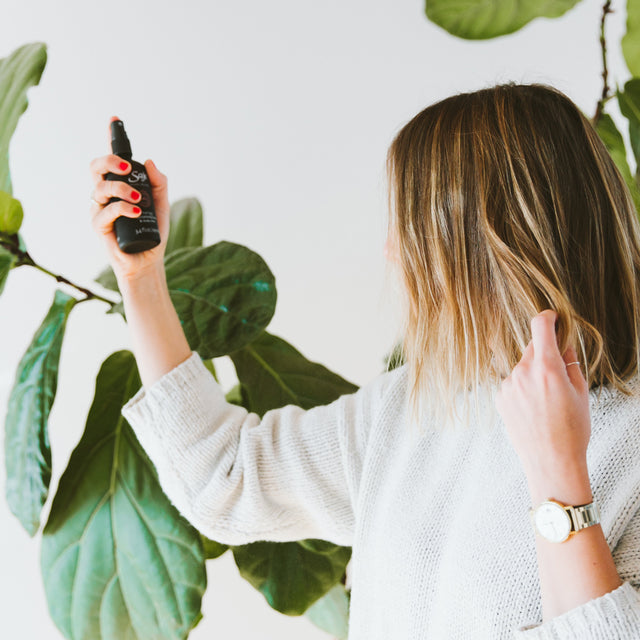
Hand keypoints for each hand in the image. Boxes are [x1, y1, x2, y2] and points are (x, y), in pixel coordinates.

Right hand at [89, 118, 169, 282]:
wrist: (148, 260)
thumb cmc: (152, 231)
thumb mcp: (162, 204)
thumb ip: (158, 183)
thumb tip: (150, 161)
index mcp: (119, 186)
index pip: (112, 160)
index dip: (112, 139)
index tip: (115, 120)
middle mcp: (106, 194)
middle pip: (97, 167)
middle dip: (110, 160)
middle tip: (127, 167)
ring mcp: (100, 209)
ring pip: (100, 187)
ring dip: (120, 188)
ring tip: (138, 199)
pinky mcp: (99, 226)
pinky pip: (105, 210)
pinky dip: (121, 208)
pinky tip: (135, 210)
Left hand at [495, 310, 591, 487]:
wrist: (550, 461)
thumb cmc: (572, 429)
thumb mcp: (580, 392)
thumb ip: (570, 362)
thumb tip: (563, 344)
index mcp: (546, 368)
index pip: (540, 327)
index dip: (547, 318)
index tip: (552, 317)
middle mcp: (522, 373)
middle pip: (533, 349)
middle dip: (545, 355)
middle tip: (558, 376)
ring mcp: (508, 385)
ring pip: (522, 367)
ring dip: (533, 374)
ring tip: (546, 401)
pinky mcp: (500, 397)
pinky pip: (513, 383)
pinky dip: (523, 388)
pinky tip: (533, 409)